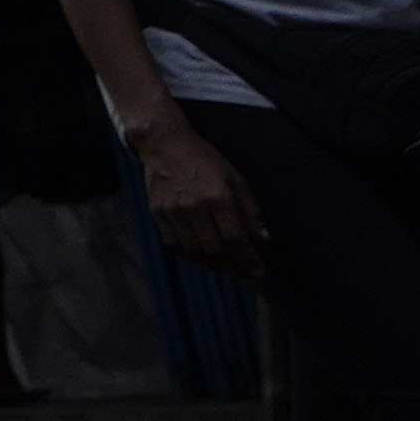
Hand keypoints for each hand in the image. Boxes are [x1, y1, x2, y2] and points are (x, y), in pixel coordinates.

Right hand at [125, 104, 260, 277]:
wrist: (165, 146)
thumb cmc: (206, 160)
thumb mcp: (236, 179)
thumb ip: (250, 210)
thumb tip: (262, 239)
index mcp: (218, 196)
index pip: (236, 238)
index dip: (249, 259)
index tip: (259, 271)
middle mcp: (195, 207)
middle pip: (215, 250)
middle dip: (234, 267)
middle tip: (245, 274)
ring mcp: (173, 212)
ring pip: (194, 252)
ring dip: (213, 266)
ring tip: (226, 269)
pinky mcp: (157, 214)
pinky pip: (174, 245)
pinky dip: (190, 257)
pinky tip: (202, 258)